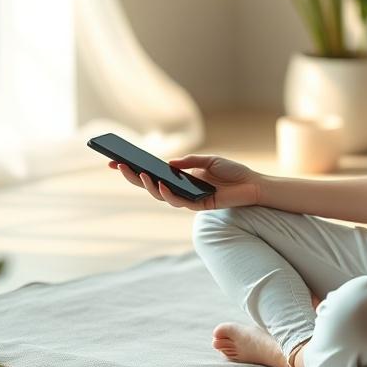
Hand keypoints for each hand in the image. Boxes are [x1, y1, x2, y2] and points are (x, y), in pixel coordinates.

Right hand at [108, 154, 262, 211]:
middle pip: (150, 185)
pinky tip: (162, 183)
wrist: (253, 185)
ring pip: (160, 195)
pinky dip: (168, 193)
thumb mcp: (209, 160)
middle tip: (117, 165)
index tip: (113, 160)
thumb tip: (167, 163)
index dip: (134, 168)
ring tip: (139, 172)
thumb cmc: (233, 172)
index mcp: (180, 177)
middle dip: (132, 176)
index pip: (152, 173)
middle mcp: (181, 188)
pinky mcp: (198, 205)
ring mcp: (188, 198)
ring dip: (148, 185)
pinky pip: (179, 202)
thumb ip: (188, 161)